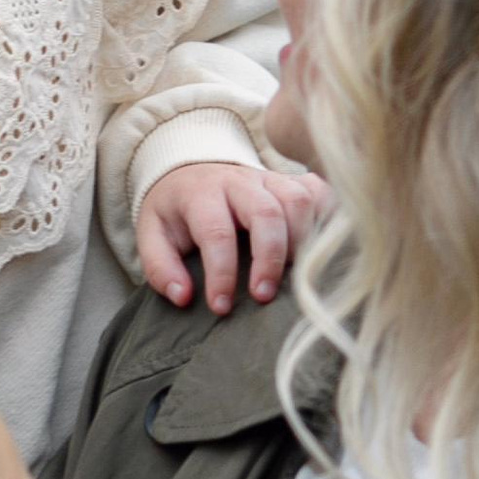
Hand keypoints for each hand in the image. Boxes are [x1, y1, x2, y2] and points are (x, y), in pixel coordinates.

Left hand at [135, 158, 326, 314]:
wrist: (192, 170)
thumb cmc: (177, 212)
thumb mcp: (152, 235)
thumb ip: (159, 267)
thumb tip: (183, 296)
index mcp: (201, 193)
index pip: (216, 231)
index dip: (221, 272)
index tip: (220, 307)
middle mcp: (239, 181)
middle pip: (266, 212)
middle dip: (269, 258)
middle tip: (263, 296)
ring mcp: (271, 178)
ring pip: (299, 201)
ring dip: (301, 242)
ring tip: (293, 278)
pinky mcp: (295, 181)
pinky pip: (320, 193)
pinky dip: (326, 220)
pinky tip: (320, 250)